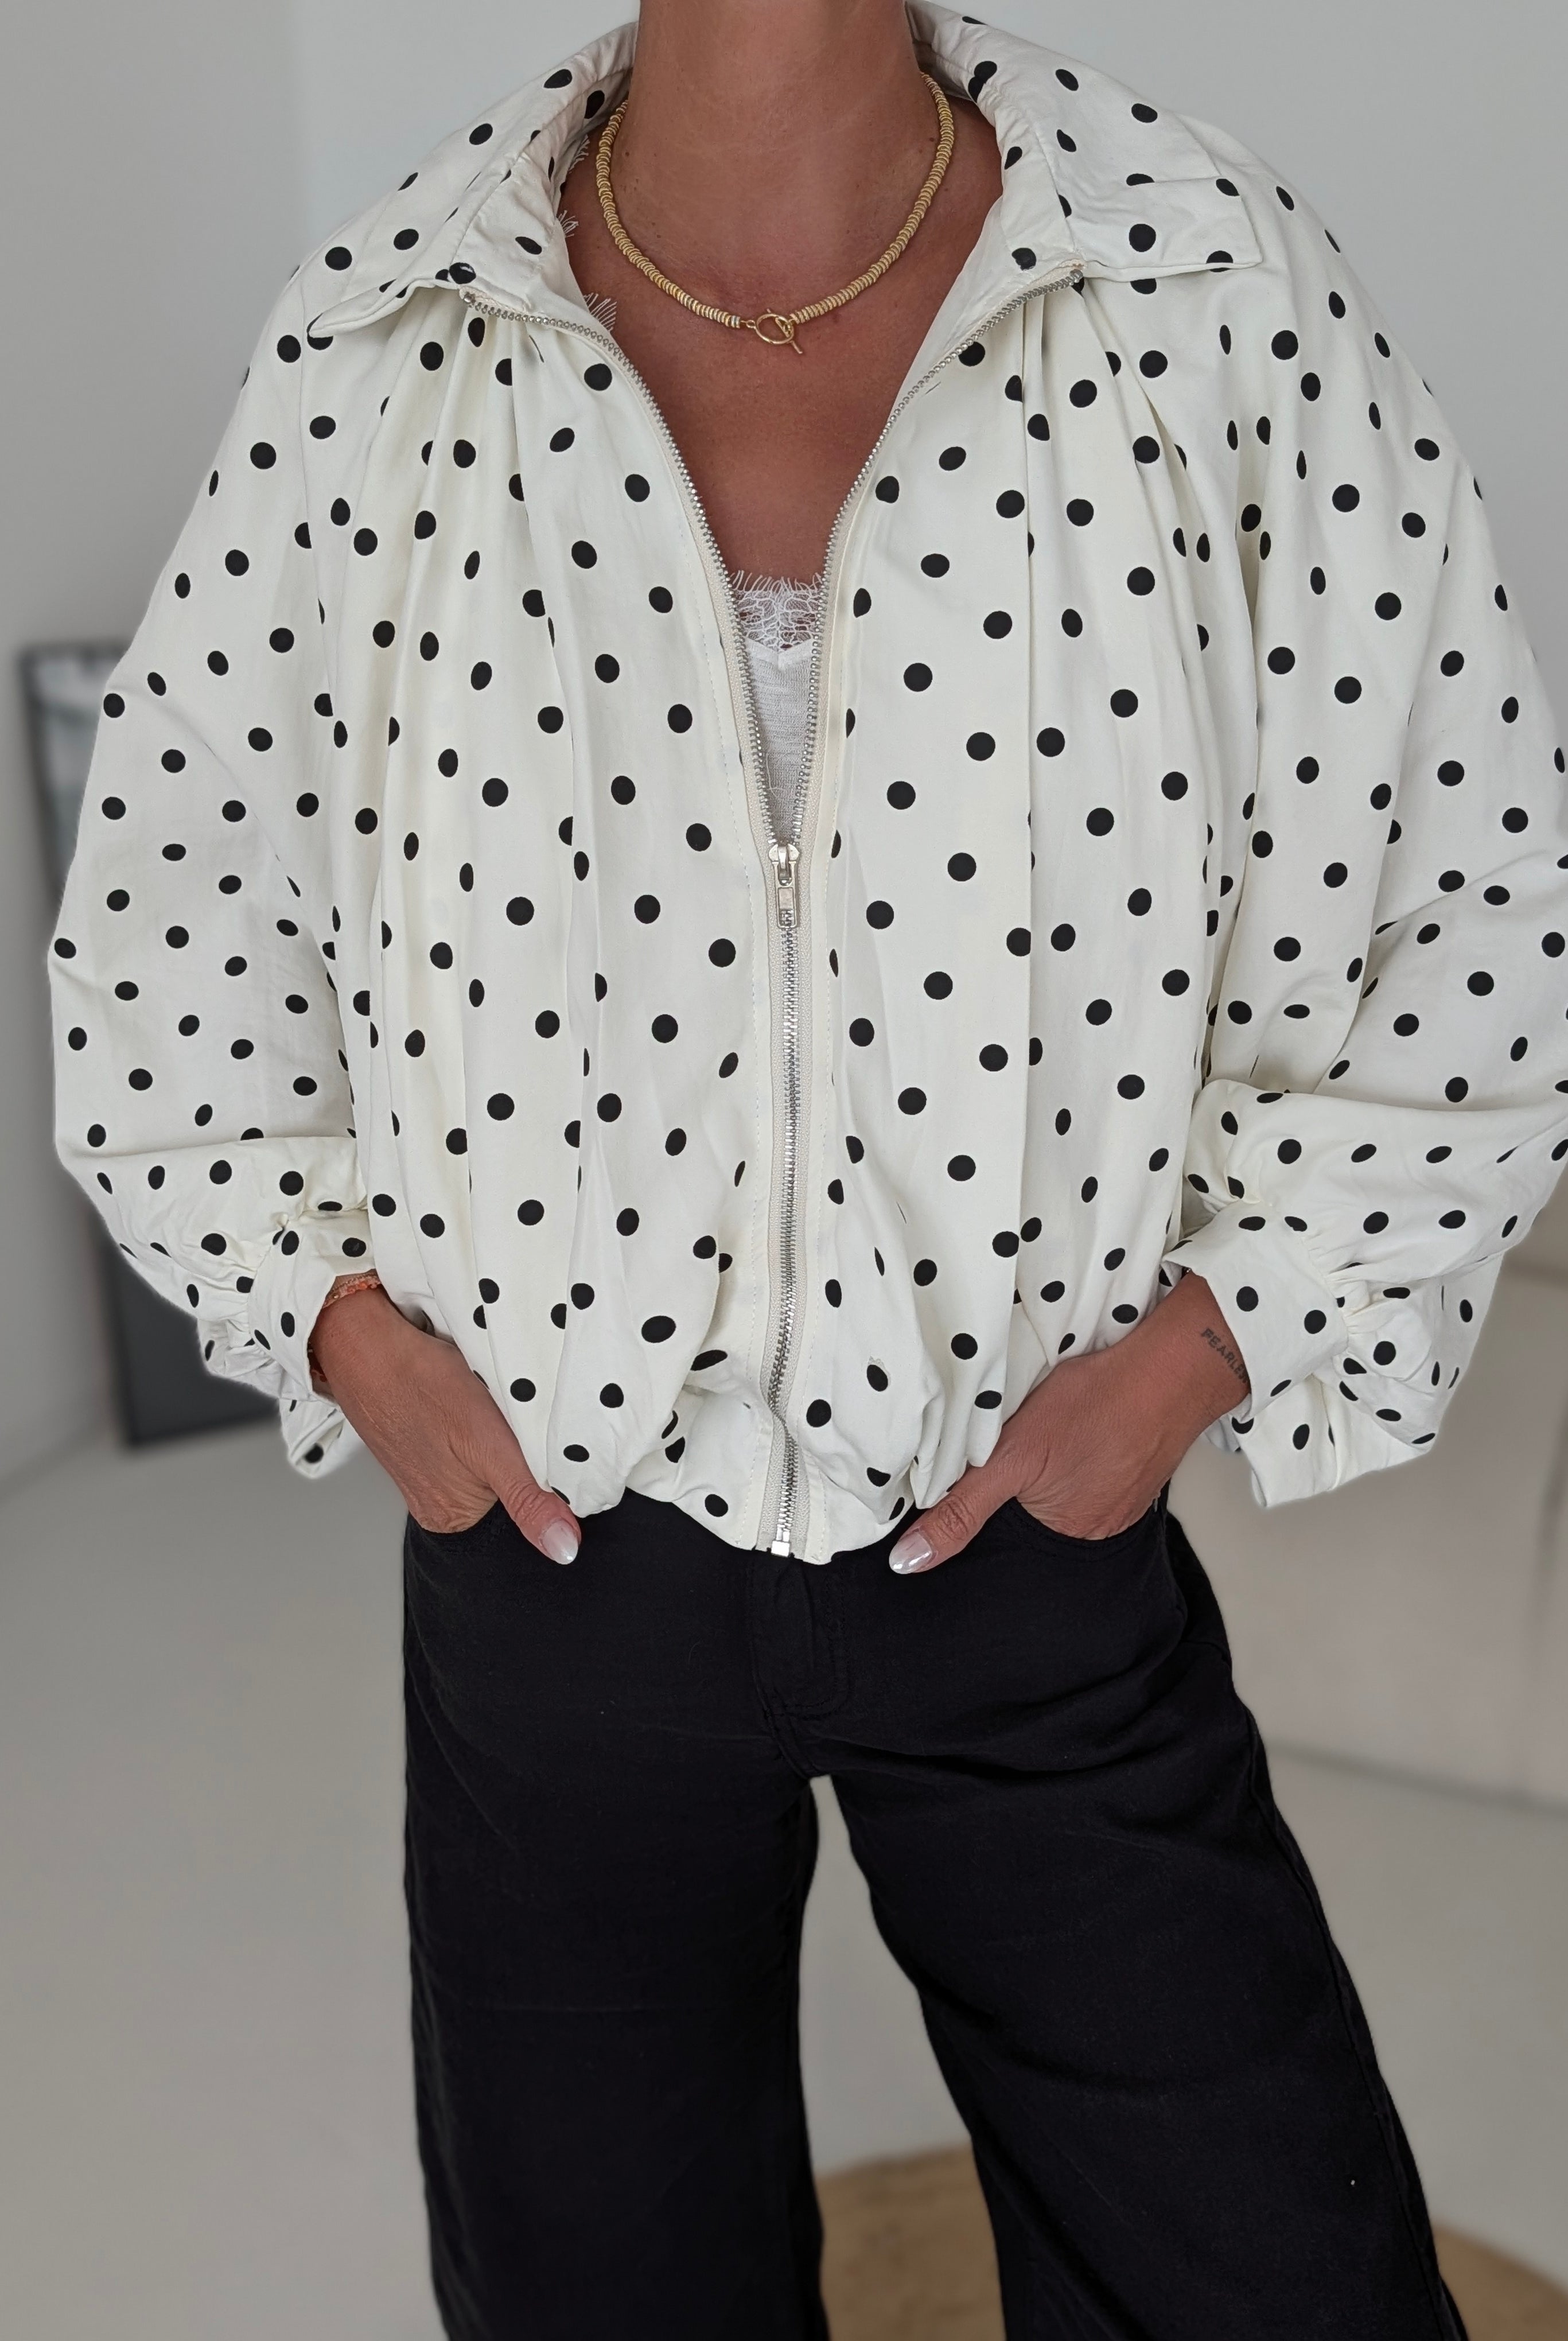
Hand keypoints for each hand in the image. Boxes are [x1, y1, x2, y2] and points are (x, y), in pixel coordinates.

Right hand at [309, 1286, 581, 1562]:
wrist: (366, 1341)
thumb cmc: (419, 1386)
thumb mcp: (490, 1446)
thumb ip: (527, 1499)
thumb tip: (562, 1549)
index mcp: (455, 1517)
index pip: (525, 1520)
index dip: (553, 1493)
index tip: (566, 1461)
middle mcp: (440, 1501)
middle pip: (510, 1492)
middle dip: (532, 1464)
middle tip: (529, 1426)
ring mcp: (432, 1468)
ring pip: (496, 1462)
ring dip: (512, 1440)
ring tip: (506, 1412)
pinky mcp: (429, 1438)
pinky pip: (475, 1440)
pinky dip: (489, 1422)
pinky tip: (485, 1401)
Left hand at [886, 1271, 1249, 1574]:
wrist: (1174, 1367)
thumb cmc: (1097, 1404)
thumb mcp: (1011, 1455)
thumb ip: (960, 1511)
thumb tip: (909, 1562)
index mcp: (1062, 1539)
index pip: (997, 1542)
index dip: (973, 1509)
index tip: (964, 1477)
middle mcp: (1094, 1531)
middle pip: (1027, 1518)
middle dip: (1010, 1489)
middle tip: (1007, 1443)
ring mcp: (1119, 1502)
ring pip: (1056, 1492)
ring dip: (1040, 1468)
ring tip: (1041, 1432)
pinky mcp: (1132, 1472)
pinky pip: (1086, 1472)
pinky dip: (1071, 1454)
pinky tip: (1071, 1427)